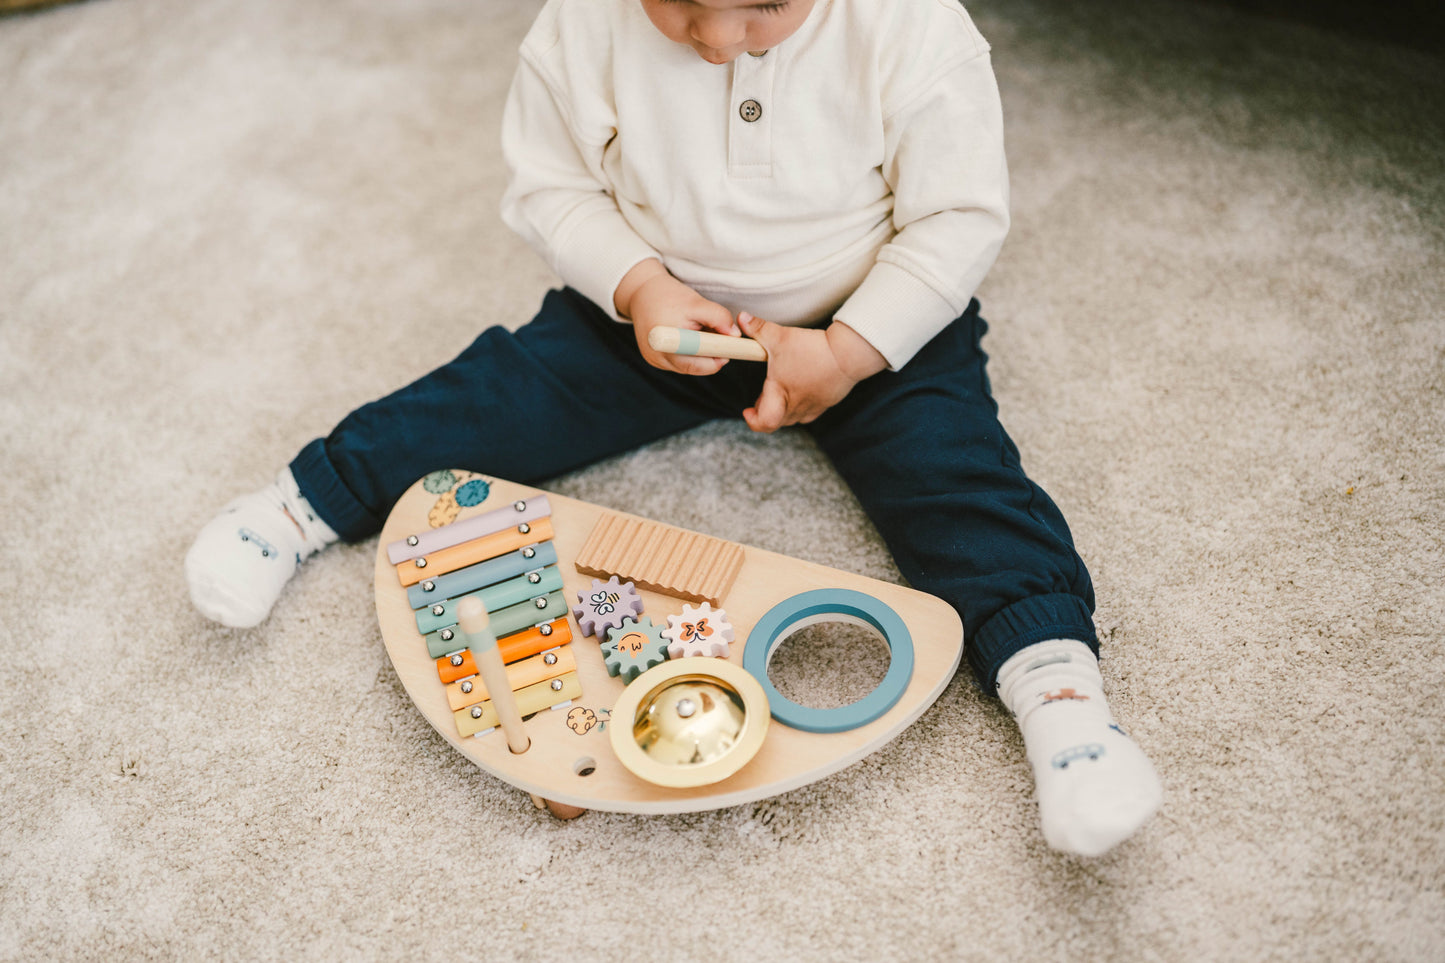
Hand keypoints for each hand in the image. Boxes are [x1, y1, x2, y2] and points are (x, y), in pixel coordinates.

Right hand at [615, 259, 737, 375]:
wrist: (641, 293)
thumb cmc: (669, 296)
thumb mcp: (697, 302)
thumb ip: (718, 317)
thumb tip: (735, 335)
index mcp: (666, 342)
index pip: (698, 363)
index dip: (717, 359)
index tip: (730, 350)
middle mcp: (657, 356)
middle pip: (694, 367)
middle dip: (709, 356)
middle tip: (718, 339)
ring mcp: (654, 360)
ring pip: (687, 366)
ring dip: (699, 354)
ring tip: (700, 332)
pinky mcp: (654, 360)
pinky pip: (679, 362)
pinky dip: (689, 353)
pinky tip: (689, 337)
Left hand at [738, 312, 887, 432]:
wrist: (848, 354)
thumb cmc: (813, 349)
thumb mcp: (780, 336)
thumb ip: (759, 328)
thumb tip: (742, 318)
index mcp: (781, 393)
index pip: (764, 422)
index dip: (752, 420)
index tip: (747, 410)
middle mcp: (796, 405)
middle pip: (775, 421)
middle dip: (764, 410)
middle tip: (760, 396)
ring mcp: (814, 406)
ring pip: (792, 418)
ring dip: (781, 410)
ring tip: (779, 391)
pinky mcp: (827, 402)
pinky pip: (809, 413)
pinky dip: (799, 406)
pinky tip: (800, 391)